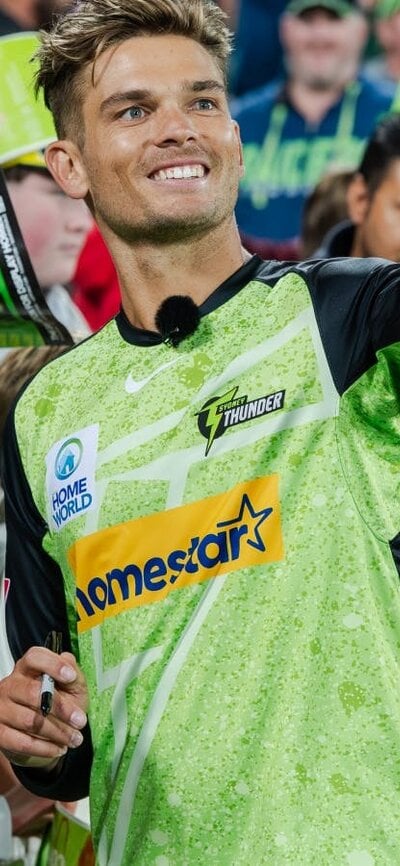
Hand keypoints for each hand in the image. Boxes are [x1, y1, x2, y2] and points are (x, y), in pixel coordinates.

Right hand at [0, 647, 87, 769]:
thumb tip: (67, 662)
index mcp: (28, 668)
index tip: (71, 676)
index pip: (34, 658)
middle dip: (62, 709)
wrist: (41, 731)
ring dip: (57, 732)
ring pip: (30, 721)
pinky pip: (22, 743)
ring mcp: (2, 709)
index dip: (52, 665)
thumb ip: (72, 672)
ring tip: (75, 739)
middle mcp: (11, 685)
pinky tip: (59, 748)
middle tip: (80, 721)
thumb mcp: (71, 685)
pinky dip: (45, 748)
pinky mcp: (0, 732)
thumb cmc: (58, 701)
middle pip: (33, 692)